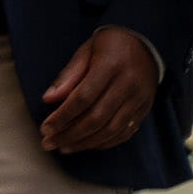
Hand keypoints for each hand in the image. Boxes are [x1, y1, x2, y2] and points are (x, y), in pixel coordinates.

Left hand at [36, 27, 162, 153]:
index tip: (45, 128)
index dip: (62, 116)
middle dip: (69, 135)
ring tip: (64, 147)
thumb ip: (68, 75)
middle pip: (96, 118)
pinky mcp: (144, 109)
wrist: (147, 45)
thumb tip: (48, 99)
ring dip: (84, 143)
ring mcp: (139, 99)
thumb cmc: (110, 46)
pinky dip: (104, 143)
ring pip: (110, 130)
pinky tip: (86, 144)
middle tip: (49, 143)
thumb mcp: (86, 51)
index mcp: (111, 65)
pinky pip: (124, 133)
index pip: (83, 98)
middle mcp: (128, 84)